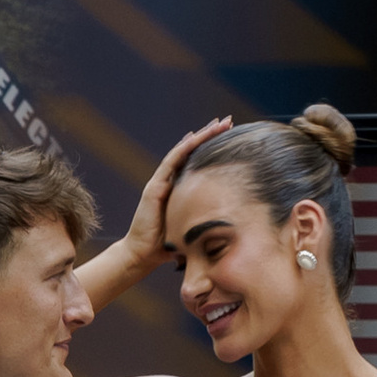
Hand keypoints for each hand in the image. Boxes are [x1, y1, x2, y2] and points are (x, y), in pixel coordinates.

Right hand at [123, 118, 231, 275]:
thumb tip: (233, 226)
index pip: (198, 161)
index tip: (230, 135)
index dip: (213, 147)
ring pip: (182, 152)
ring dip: (200, 137)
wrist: (143, 255)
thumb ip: (206, 221)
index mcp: (180, 188)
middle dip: (210, 135)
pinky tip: (193, 138)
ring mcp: (160, 182)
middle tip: (228, 121)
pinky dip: (182, 149)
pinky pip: (170, 163)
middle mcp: (170, 180)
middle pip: (192, 151)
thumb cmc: (168, 246)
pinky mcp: (154, 187)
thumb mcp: (193, 229)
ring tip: (217, 124)